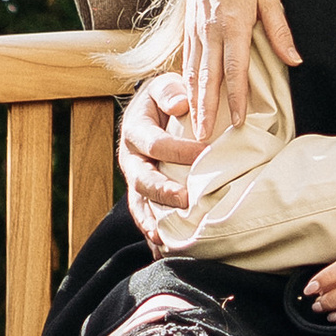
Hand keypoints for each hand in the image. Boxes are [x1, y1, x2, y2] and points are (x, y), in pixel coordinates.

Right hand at [121, 69, 208, 240]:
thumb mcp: (165, 85)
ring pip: (139, 202)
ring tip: (164, 239)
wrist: (156, 108)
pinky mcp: (141, 193)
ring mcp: (134, 178)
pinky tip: (161, 250)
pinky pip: (144, 214)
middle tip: (186, 201)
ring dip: (151, 221)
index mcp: (135, 129)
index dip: (180, 151)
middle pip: (142, 179)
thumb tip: (180, 103)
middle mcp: (130, 157)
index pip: (156, 143)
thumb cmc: (167, 96)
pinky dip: (151, 231)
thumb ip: (170, 91)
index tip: (206, 154)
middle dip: (163, 192)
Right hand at [180, 0, 298, 132]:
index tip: (236, 121)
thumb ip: (280, 31)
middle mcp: (210, 32)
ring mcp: (196, 32)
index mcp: (232, 24)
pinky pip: (188, 63)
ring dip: (194, 102)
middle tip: (202, 138)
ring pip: (193, 73)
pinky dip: (187, 85)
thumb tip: (294, 60)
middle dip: (205, 110)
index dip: (235, 98)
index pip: (234, 69)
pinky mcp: (188, 30)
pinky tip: (189, 100)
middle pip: (207, 78)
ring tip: (193, 127)